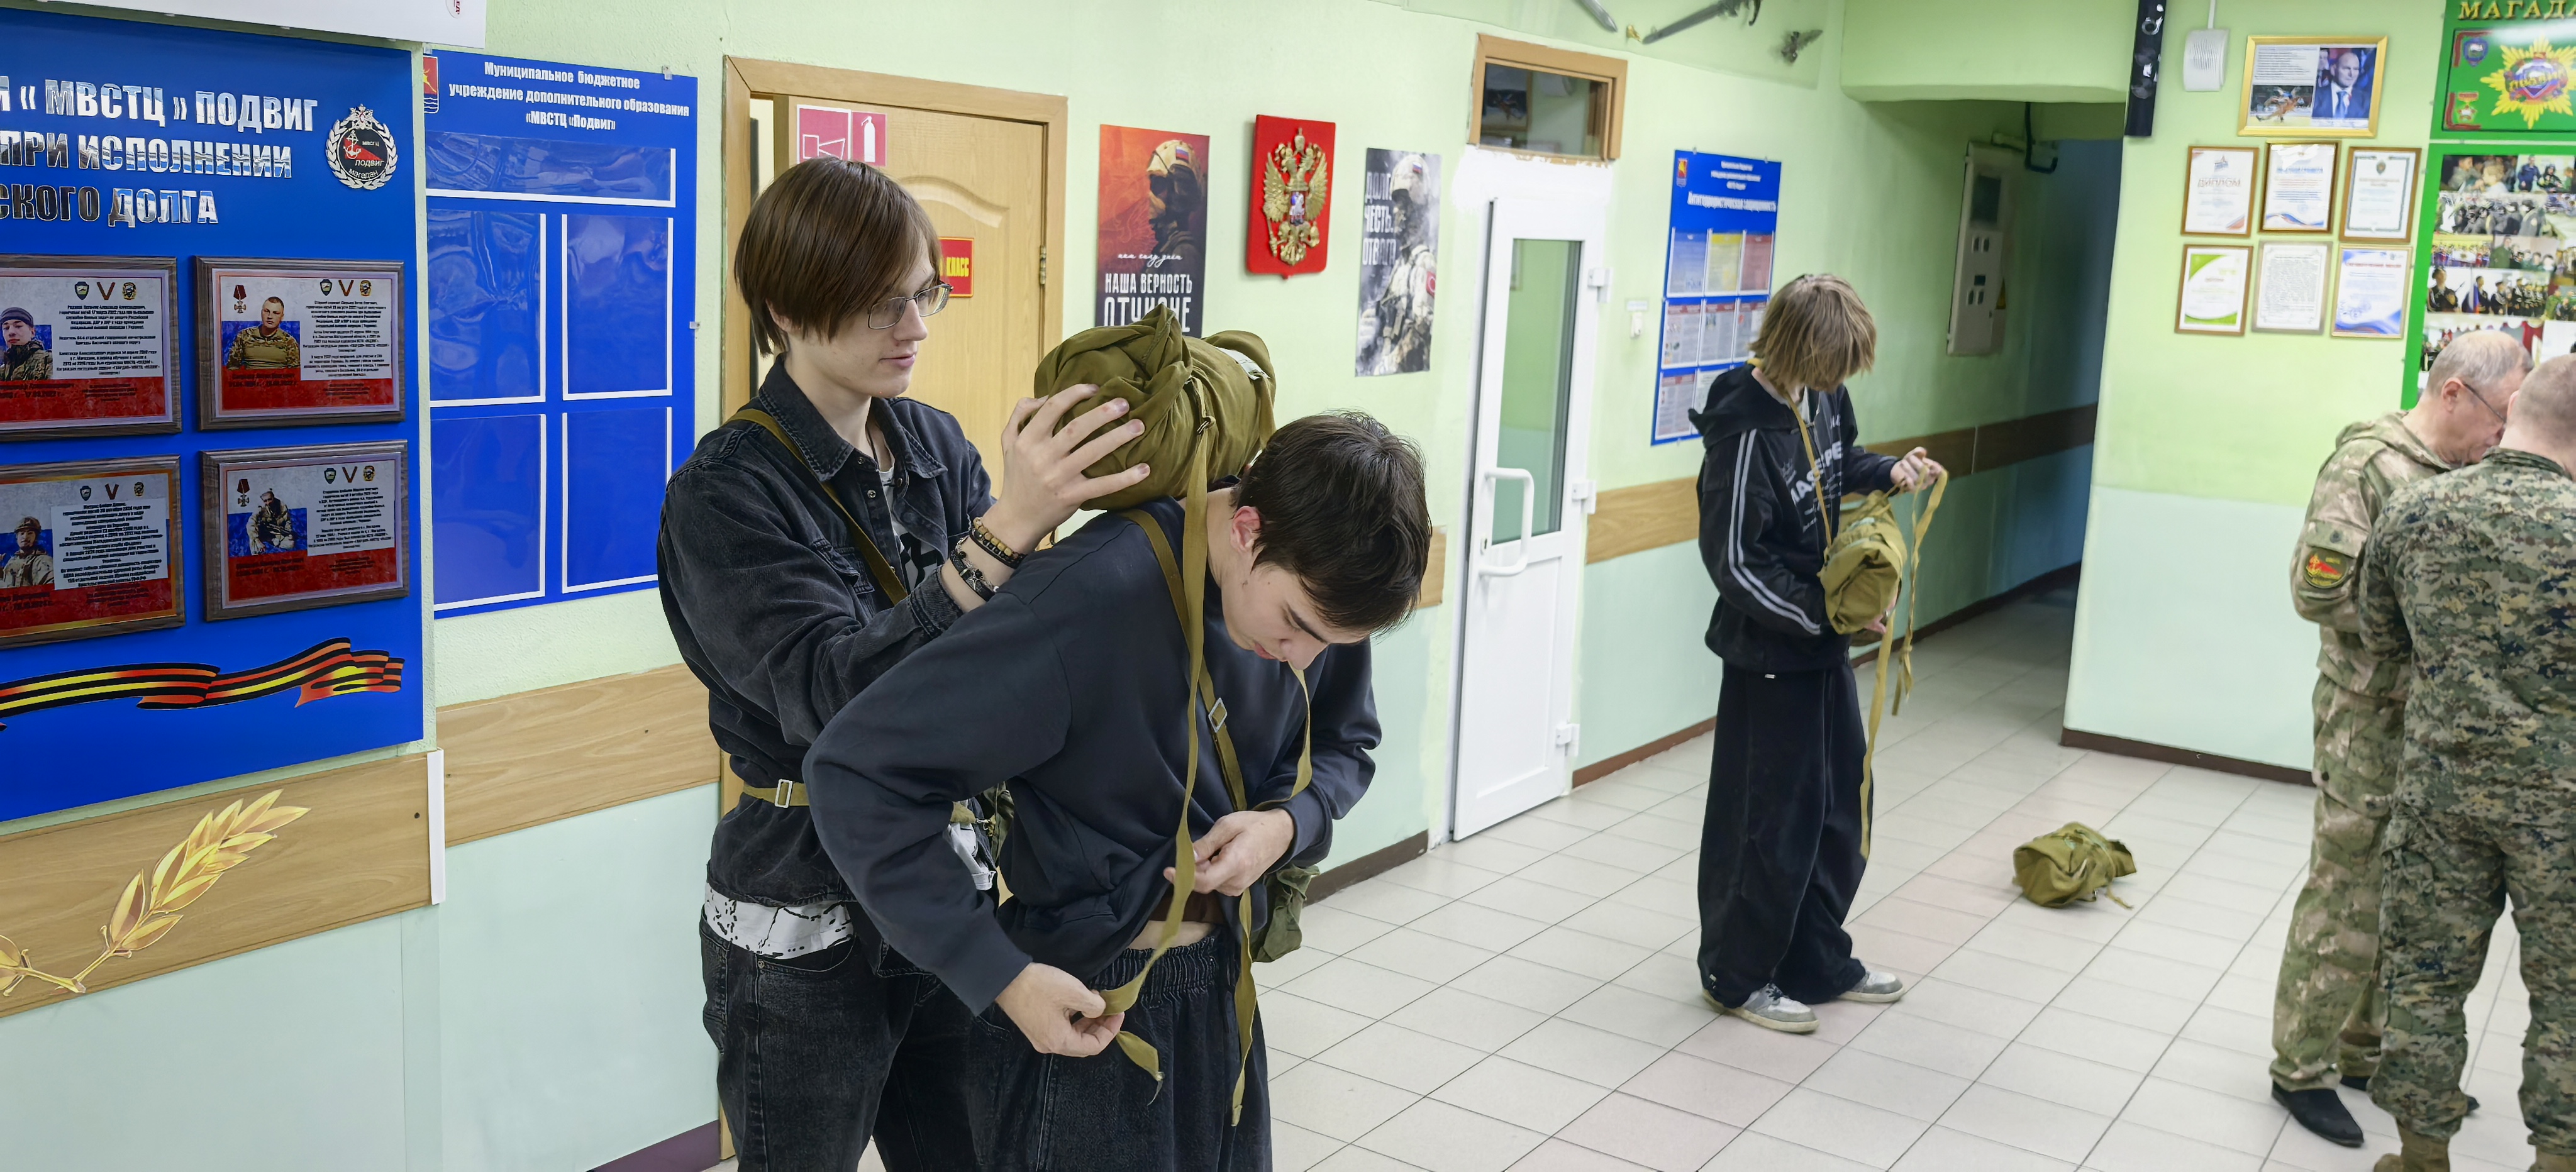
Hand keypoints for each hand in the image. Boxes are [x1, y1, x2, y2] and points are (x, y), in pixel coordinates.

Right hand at [983, 385, 1151, 552]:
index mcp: (1028, 440)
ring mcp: (1058, 478)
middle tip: (1124, 403)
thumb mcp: (1009, 442)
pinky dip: (1124, 478)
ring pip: (1092, 452)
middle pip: (1076, 428)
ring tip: (1138, 426)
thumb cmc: (1016, 476)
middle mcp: (1042, 457)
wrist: (1016, 518)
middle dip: (1102, 413)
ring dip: (1117, 438)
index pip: (1052, 408)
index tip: (1095, 388)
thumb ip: (1020, 415)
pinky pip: (1102, 485)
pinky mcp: (1072, 496)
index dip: (1074, 393)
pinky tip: (1144, 469)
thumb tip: (1044, 396)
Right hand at [995, 962, 1123, 1056]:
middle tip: (1111, 1009)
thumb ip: (1094, 1005)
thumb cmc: (1041, 986)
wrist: (1006, 978)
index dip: (1110, 1030)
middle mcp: (1050, 1045)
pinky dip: (1074, 1020)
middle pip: (1083, 1043)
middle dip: (1100, 1027)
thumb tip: (1099, 1008)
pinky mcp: (1035, 1027)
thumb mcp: (1074, 992)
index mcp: (1060, 1042)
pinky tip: (1079, 1004)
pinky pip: (1061, 1029)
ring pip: (1072, 1036)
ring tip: (1097, 1005)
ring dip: (1087, 1023)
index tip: (1119, 1013)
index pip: (1094, 1046)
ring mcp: (1040, 1037)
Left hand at [1164, 809, 1295, 897]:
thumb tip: (1188, 856)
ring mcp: (1239, 887)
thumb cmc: (1254, 825)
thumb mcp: (1228, 825)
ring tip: (1216, 848)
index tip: (1168, 870)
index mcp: (1236, 864)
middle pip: (1204, 883)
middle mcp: (1237, 882)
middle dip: (1193, 868)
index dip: (1183, 878)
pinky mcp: (1239, 888)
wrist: (1281, 834)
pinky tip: (1219, 856)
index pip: (1204, 881)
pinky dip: (1211, 871)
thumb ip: (1207, 843)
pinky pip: (1217, 883)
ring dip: (1203, 869)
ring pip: (1209, 883)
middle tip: (1198, 847)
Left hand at [1890, 447, 1944, 491]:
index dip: (1934, 466)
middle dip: (1916, 463)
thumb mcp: (1914, 455)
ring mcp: (1922, 485)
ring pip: (1918, 478)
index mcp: (1933, 470)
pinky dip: (1909, 481)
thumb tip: (1922, 451)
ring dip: (1908, 469)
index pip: (1939, 470)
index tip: (1926, 460)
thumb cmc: (1911, 462)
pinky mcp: (1914, 490)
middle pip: (1926, 472)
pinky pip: (1913, 487)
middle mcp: (1930, 479)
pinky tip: (1905, 476)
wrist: (1900, 471)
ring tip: (1902, 463)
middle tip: (1909, 457)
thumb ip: (1918, 452)